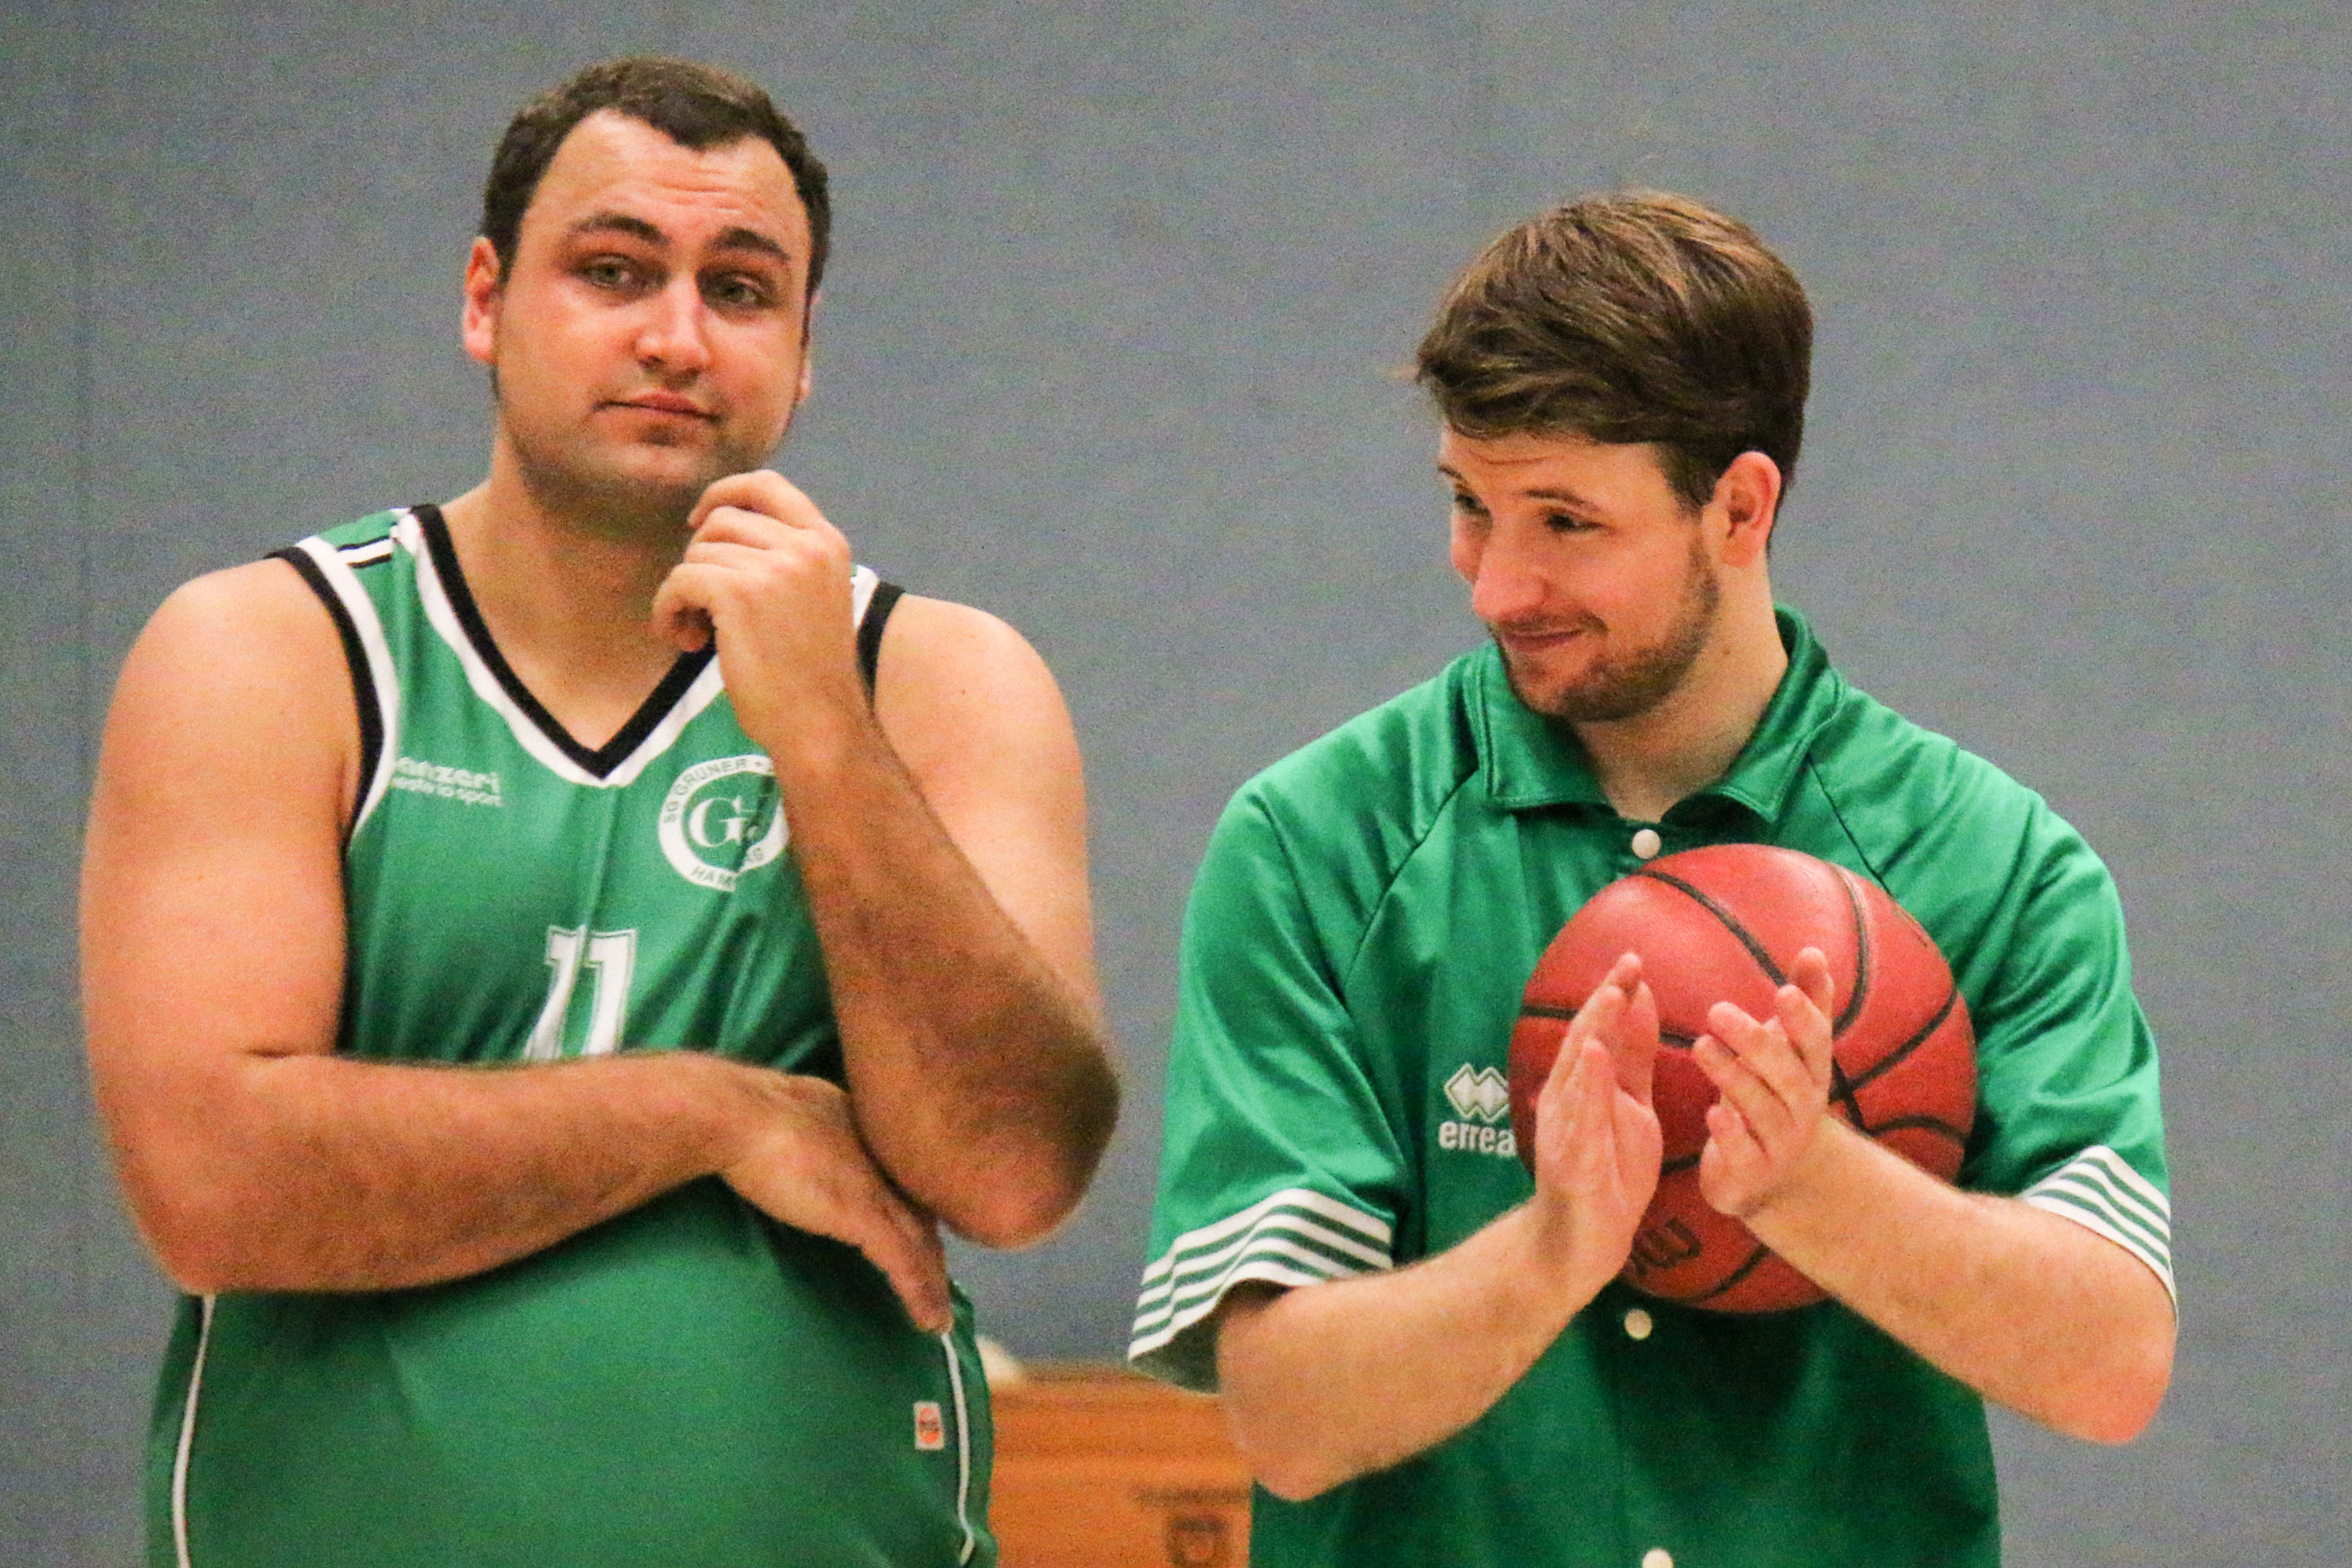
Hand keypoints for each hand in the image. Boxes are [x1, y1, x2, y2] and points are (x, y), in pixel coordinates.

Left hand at [648, 470, 862, 749]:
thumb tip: (718, 532)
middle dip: (700, 557)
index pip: (767, 485)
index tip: (700, 523)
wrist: (820, 724)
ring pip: (697, 554)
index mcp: (826, 542)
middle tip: (703, 606)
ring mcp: (772, 567)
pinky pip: (679, 581)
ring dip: (684, 594)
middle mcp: (804, 546)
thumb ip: (785, 559)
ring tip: (700, 634)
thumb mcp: (816, 596)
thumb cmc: (813, 674)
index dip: (724, 493)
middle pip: (721, 520)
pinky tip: (687, 642)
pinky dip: (668, 611)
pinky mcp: (737, 593)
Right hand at [721, 1072, 952, 1333]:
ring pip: (920, 1241)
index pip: (903, 1175)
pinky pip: (903, 1262)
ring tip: (940, 1318)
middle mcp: (884, 1154)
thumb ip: (812, 1130)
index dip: (916, 1206)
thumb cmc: (746, 1113)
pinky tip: (929, 1322)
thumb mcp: (794, 1113)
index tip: (921, 1234)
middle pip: (921, 1210)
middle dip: (931, 1250)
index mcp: (867, 1126)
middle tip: (937, 1284)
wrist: (739, 1116)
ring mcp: (877, 1185)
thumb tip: (800, 1139)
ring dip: (933, 1282)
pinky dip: (919, 1293)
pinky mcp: (865, 1214)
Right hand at [1526, 952, 1662, 1296]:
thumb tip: (1639, 1003)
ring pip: (1579, 1070)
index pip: (1600, 1030)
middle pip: (1586, 1038)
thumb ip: (1633, 1058)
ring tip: (1614, 994)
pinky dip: (1587, 1082)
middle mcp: (1569, 1098)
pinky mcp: (1574, 1155)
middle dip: (1606, 999)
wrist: (1583, 1242)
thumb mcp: (1632, 1107)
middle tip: (1629, 963)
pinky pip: (1581, 1114)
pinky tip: (1595, 1055)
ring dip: (1596, 1030)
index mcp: (1586, 1085)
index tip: (1636, 959)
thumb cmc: (1608, 1173)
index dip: (1616, 994)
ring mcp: (1567, 1126)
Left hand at [1692, 947, 1836, 1219]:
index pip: (1815, 1042)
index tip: (1782, 990)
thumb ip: (1803, 1001)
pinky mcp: (1752, 1173)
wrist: (1770, 1172)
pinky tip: (1711, 1113)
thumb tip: (1813, 950)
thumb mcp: (1790, 1049)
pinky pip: (1745, 1154)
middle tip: (1716, 1010)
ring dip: (1733, 1077)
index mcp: (1811, 1072)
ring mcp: (1780, 1143)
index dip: (1803, 1018)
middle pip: (1787, 1074)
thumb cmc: (1775, 1092)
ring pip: (1763, 1110)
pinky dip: (1730, 1134)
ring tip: (1701, 1046)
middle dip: (1756, 1042)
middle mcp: (1803, 1108)